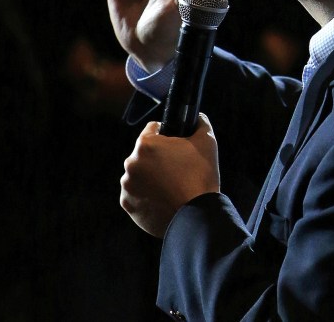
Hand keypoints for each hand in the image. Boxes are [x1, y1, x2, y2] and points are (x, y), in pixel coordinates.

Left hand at [120, 116, 220, 236]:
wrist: (196, 215)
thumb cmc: (201, 176)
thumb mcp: (206, 141)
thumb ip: (199, 123)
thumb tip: (197, 118)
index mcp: (145, 144)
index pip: (153, 129)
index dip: (167, 134)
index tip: (176, 145)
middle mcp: (130, 163)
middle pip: (144, 153)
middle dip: (158, 158)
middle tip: (177, 168)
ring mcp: (127, 185)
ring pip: (139, 174)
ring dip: (150, 176)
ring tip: (171, 186)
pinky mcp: (128, 204)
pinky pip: (136, 194)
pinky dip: (146, 195)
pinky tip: (163, 199)